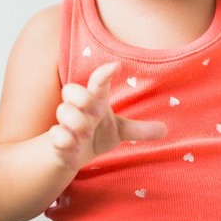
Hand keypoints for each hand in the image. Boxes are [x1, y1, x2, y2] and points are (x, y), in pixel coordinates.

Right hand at [49, 61, 165, 171]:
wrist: (70, 154)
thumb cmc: (96, 134)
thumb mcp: (119, 130)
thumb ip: (138, 130)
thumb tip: (165, 130)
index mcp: (95, 101)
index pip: (97, 82)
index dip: (105, 73)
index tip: (117, 66)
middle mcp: (78, 109)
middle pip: (70, 89)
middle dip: (81, 97)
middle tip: (96, 111)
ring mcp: (65, 123)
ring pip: (62, 111)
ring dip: (75, 122)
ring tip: (85, 135)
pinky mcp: (57, 140)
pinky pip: (55, 134)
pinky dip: (63, 139)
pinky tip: (72, 146)